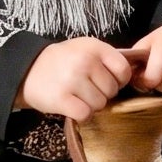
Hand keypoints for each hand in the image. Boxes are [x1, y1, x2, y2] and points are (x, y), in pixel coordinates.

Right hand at [16, 37, 134, 121]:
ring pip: (100, 104)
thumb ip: (107, 58)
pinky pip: (85, 114)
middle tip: (86, 89)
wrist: (28, 70)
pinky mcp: (61, 98)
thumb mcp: (85, 48)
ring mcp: (72, 80)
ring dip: (91, 105)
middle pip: (112, 90)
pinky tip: (73, 106)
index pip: (123, 70)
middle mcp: (84, 61)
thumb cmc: (62, 61)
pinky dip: (81, 114)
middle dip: (102, 93)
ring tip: (77, 96)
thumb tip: (134, 73)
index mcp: (94, 47)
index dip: (118, 80)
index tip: (105, 80)